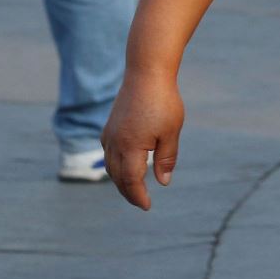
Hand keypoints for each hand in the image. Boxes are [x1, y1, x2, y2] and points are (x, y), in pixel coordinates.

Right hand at [102, 72, 184, 210]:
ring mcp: (110, 134)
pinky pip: (108, 152)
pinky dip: (115, 165)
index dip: (138, 196)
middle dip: (128, 192)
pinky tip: (123, 165)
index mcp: (130, 147)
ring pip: (110, 165)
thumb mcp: (171, 132)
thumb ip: (166, 158)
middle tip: (140, 202)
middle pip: (118, 177)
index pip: (131, 181)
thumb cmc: (163, 101)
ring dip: (120, 180)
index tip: (147, 206)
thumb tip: (163, 182)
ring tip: (133, 188)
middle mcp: (115, 143)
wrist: (146, 72)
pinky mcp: (109, 125)